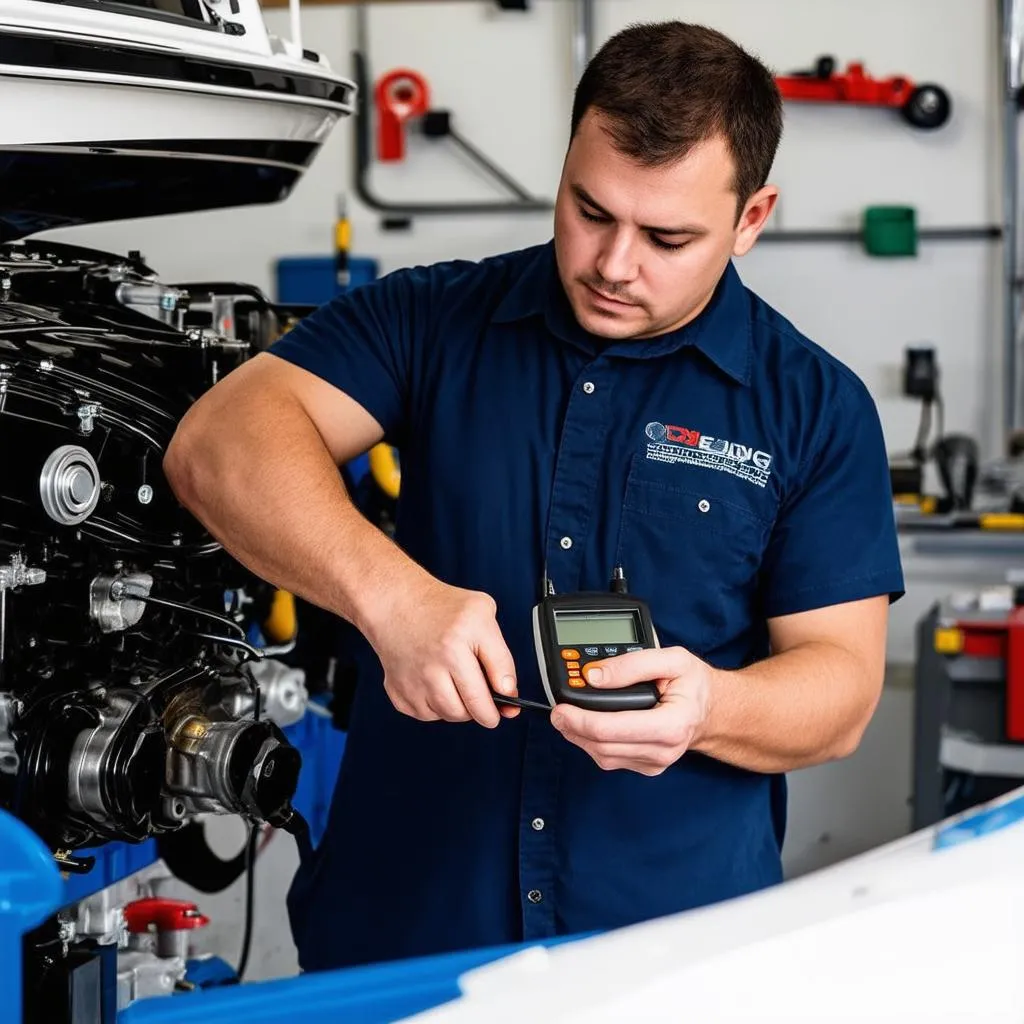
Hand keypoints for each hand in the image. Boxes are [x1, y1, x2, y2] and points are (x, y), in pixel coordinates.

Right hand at [362, 571, 518, 727]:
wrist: (396, 604)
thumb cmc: (440, 607)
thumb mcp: (483, 613)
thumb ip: (501, 655)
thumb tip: (508, 692)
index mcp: (459, 641)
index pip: (496, 686)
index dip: (507, 700)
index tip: (508, 703)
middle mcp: (436, 662)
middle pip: (473, 709)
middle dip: (487, 713)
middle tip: (487, 705)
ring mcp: (415, 679)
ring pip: (451, 715)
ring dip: (461, 709)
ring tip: (460, 688)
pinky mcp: (399, 691)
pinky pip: (426, 715)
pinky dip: (436, 707)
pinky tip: (437, 687)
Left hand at [550, 647, 712, 774]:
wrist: (711, 710)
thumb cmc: (693, 684)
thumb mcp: (672, 659)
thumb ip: (633, 664)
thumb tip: (594, 676)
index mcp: (672, 725)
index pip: (613, 730)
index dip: (581, 718)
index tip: (562, 706)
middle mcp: (664, 750)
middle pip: (603, 747)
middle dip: (574, 728)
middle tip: (557, 711)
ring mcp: (655, 763)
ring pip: (604, 757)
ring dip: (579, 738)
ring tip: (567, 717)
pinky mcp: (647, 767)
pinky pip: (611, 760)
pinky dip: (593, 744)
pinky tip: (587, 726)